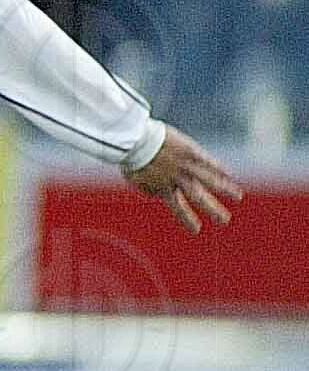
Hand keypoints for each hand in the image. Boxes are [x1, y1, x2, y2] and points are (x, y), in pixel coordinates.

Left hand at [124, 124, 241, 233]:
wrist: (135, 140)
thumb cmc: (132, 158)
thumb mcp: (135, 178)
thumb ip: (147, 188)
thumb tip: (155, 194)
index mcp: (163, 187)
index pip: (178, 207)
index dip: (187, 219)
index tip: (196, 230)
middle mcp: (178, 179)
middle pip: (199, 197)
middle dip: (213, 210)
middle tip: (225, 220)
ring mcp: (185, 165)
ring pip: (209, 180)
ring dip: (225, 189)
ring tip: (238, 197)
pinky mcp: (190, 151)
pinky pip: (208, 161)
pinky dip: (219, 168)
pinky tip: (230, 174)